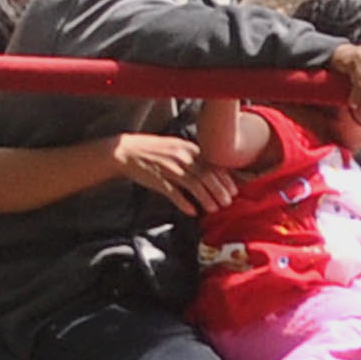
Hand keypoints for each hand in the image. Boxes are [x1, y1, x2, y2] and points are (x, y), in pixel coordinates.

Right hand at [115, 132, 236, 213]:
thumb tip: (212, 170)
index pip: (212, 163)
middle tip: (228, 202)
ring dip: (206, 198)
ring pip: (193, 184)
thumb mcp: (176, 147)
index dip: (224, 178)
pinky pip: (173, 193)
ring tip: (214, 209)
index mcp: (187, 148)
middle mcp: (180, 157)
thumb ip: (193, 156)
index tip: (234, 190)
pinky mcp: (157, 180)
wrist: (127, 151)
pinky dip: (184, 203)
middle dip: (219, 190)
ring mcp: (169, 168)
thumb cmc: (154, 151)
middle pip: (206, 175)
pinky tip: (192, 212)